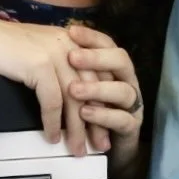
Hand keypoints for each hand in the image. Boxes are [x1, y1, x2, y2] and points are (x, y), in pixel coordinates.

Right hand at [0, 17, 92, 154]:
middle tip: (101, 144)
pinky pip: (53, 102)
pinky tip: (52, 137)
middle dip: (98, 120)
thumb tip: (69, 94)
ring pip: (75, 99)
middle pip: (93, 88)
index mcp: (71, 39)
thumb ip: (56, 65)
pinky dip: (53, 123)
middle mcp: (68, 44)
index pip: (99, 74)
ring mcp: (55, 53)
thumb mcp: (36, 51)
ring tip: (77, 148)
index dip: (105, 101)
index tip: (106, 125)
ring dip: (77, 129)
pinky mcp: (40, 65)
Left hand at [65, 23, 143, 178]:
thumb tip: (46, 45)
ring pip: (123, 90)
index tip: (71, 31)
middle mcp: (128, 82)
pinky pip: (122, 119)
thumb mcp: (80, 86)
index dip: (92, 37)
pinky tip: (85, 112)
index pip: (108, 44)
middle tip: (72, 57)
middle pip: (121, 61)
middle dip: (97, 58)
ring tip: (74, 90)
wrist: (107, 147)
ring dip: (98, 89)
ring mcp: (132, 105)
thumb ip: (71, 69)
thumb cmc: (90, 111)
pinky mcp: (131, 127)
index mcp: (116, 69)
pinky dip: (103, 115)